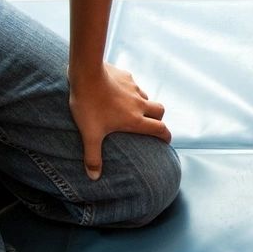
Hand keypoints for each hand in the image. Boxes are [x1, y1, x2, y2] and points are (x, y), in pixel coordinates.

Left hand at [70, 63, 172, 180]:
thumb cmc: (89, 105)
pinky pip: (133, 85)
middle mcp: (139, 104)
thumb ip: (93, 156)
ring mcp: (134, 88)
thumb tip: (94, 177)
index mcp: (135, 120)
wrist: (86, 74)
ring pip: (146, 97)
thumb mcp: (89, 134)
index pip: (160, 129)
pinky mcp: (126, 76)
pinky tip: (117, 91)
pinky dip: (130, 91)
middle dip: (159, 118)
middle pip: (160, 110)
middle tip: (151, 124)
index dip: (166, 136)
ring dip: (143, 104)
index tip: (165, 141)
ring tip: (131, 109)